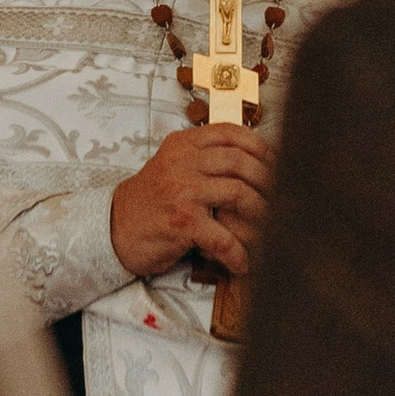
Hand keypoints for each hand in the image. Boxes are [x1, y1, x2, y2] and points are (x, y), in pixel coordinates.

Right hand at [109, 124, 277, 282]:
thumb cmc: (151, 203)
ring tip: (269, 230)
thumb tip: (256, 164)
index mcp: (182, 144)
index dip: (261, 147)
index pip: (231, 133)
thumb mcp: (173, 168)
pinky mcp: (181, 221)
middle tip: (281, 199)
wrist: (113, 229)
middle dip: (268, 181)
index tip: (278, 163)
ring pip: (238, 193)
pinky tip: (242, 262)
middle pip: (241, 162)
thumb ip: (205, 160)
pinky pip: (223, 236)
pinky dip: (238, 252)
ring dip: (260, 215)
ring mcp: (181, 190)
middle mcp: (181, 162)